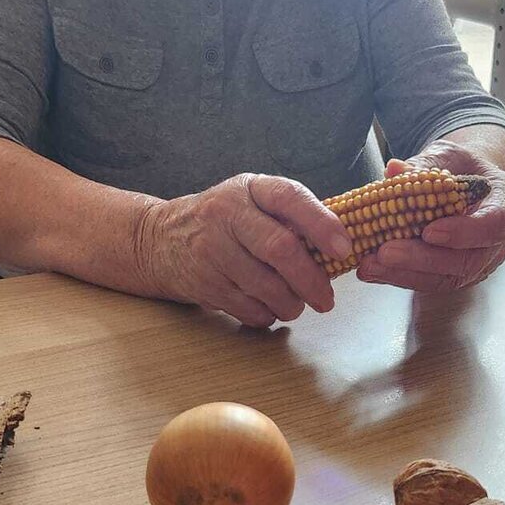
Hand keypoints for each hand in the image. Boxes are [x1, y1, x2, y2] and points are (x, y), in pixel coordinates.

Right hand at [143, 172, 352, 327]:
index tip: (344, 248)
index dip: (321, 224)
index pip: (290, 198)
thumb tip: (340, 247)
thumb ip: (289, 216)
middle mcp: (227, 214)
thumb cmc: (222, 220)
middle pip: (280, 249)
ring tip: (297, 306)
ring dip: (290, 304)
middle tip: (326, 299)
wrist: (159, 239)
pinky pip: (247, 307)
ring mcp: (211, 250)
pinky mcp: (203, 282)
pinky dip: (266, 315)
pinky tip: (268, 309)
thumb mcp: (251, 201)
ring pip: (265, 286)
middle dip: (311, 280)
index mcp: (249, 189)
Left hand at [357, 141, 504, 293]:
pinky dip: (398, 277)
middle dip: (422, 259)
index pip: (494, 225)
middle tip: (385, 252)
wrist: (471, 183)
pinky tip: (372, 270)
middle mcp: (497, 241)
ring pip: (445, 278)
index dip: (463, 232)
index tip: (430, 232)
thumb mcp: (449, 155)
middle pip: (465, 261)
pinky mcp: (456, 275)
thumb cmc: (464, 167)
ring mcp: (478, 262)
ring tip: (369, 265)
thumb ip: (426, 164)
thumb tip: (395, 170)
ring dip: (404, 274)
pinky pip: (429, 281)